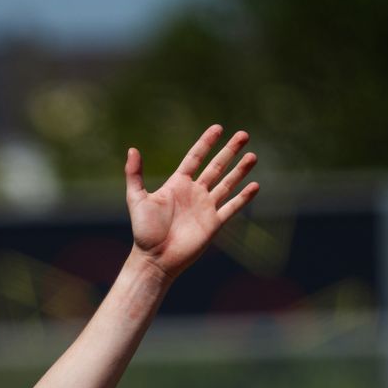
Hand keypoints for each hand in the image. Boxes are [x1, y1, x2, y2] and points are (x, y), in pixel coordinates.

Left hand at [124, 126, 258, 279]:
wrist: (155, 259)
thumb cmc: (144, 231)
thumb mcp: (136, 199)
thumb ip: (134, 174)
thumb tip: (132, 149)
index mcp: (177, 184)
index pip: (195, 157)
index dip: (206, 143)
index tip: (218, 128)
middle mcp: (194, 193)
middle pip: (216, 167)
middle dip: (230, 151)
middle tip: (243, 135)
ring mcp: (205, 207)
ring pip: (227, 184)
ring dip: (240, 171)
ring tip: (253, 156)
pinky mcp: (214, 223)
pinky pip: (232, 207)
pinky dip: (243, 197)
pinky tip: (255, 186)